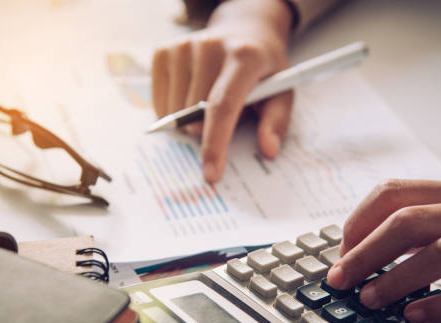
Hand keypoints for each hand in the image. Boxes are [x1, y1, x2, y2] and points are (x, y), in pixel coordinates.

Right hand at [151, 0, 293, 181]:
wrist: (244, 31)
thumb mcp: (282, 90)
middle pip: (195, 113)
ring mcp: (184, 46)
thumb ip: (277, 120)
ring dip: (189, 120)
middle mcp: (211, 46)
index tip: (211, 174)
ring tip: (208, 100)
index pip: (223, 106)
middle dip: (206, 130)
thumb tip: (269, 150)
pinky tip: (189, 96)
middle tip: (222, 118)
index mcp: (245, 57)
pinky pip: (158, 100)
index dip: (216, 143)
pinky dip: (171, 110)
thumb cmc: (263, 69)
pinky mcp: (164, 51)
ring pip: (175, 110)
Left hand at [327, 179, 440, 322]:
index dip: (359, 219)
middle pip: (408, 221)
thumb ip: (433, 219)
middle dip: (364, 252)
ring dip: (396, 277)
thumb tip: (370, 244)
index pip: (395, 191)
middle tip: (339, 278)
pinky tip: (417, 314)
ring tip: (369, 298)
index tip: (341, 248)